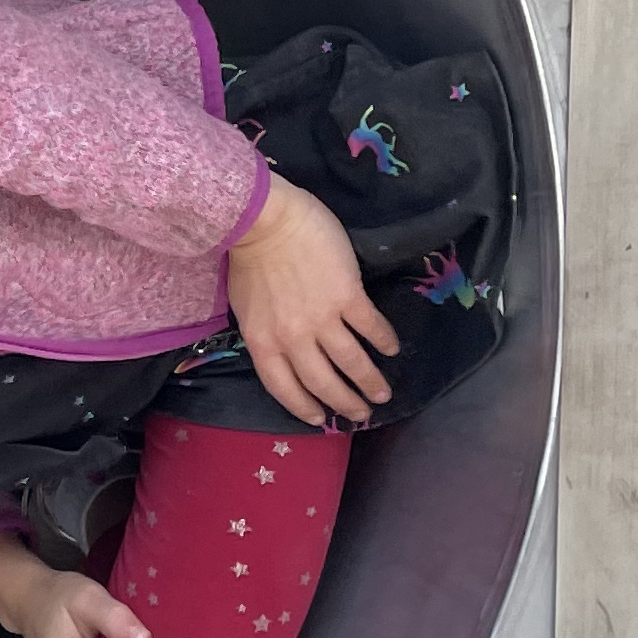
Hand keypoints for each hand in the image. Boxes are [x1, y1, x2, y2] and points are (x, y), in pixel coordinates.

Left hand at [223, 173, 397, 427]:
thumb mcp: (246, 308)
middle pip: (323, 383)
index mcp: (263, 342)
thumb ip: (265, 333)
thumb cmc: (249, 257)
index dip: (304, 407)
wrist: (264, 219)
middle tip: (361, 414)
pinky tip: (391, 349)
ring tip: (382, 394)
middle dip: (345, 403)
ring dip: (370, 381)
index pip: (284, 388)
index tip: (320, 419)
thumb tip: (285, 348)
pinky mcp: (347, 296)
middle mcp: (293, 339)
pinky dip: (383, 341)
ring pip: (351, 362)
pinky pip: (370, 328)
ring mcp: (321, 319)